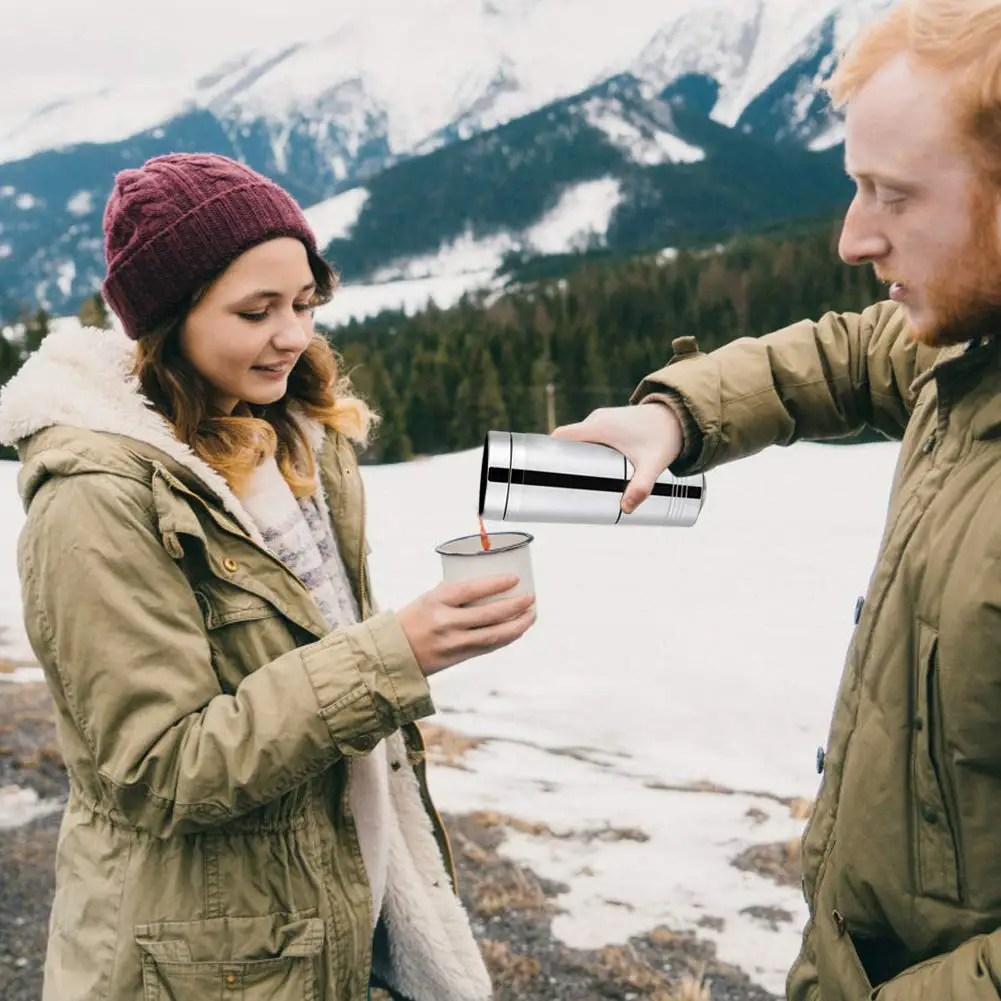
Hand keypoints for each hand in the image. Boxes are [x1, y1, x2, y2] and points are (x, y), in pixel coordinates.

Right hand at [397, 575, 535, 675]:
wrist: (392, 653)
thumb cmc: (412, 620)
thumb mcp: (429, 599)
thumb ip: (455, 595)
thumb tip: (489, 587)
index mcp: (436, 600)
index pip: (471, 589)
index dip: (496, 583)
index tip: (514, 578)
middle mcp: (445, 622)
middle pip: (489, 614)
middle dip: (515, 606)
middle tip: (530, 597)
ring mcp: (452, 643)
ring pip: (494, 634)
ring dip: (517, 625)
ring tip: (531, 615)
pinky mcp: (458, 658)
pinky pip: (488, 647)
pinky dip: (506, 638)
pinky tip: (517, 630)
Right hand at [552, 403, 682, 512]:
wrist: (680, 415)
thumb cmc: (664, 436)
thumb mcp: (652, 465)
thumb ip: (640, 487)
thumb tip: (627, 509)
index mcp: (599, 427)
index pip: (562, 436)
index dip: (550, 451)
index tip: (546, 470)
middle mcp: (597, 420)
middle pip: (569, 441)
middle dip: (564, 460)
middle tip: (563, 484)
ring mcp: (604, 419)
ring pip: (580, 439)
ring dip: (577, 456)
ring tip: (578, 479)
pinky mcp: (611, 422)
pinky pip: (590, 436)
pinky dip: (587, 450)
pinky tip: (593, 466)